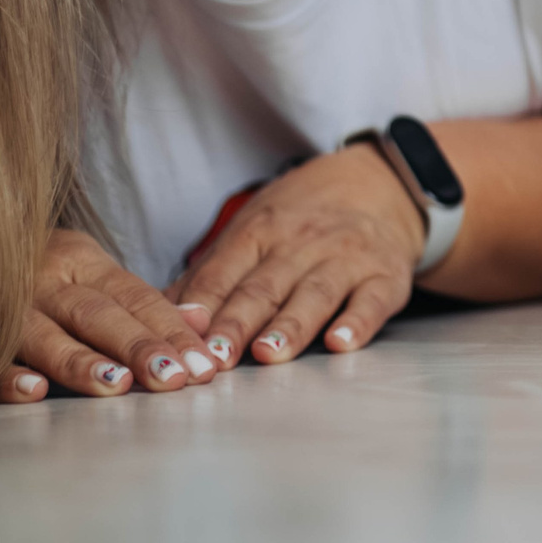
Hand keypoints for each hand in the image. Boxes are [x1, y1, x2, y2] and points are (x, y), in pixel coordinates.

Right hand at [0, 228, 222, 402]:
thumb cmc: (43, 272)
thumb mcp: (94, 273)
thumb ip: (143, 302)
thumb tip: (202, 322)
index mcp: (81, 262)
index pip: (135, 297)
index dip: (171, 330)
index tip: (203, 364)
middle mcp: (44, 281)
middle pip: (97, 315)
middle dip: (137, 347)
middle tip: (173, 378)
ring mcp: (5, 310)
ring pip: (45, 336)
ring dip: (81, 362)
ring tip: (116, 387)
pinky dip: (9, 376)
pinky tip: (34, 392)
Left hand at [169, 142, 425, 366]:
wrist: (377, 186)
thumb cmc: (300, 220)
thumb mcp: (251, 233)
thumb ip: (208, 277)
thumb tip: (157, 317)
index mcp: (259, 232)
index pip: (224, 273)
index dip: (202, 308)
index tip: (181, 339)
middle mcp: (301, 243)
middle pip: (264, 286)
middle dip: (238, 323)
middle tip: (216, 357)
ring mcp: (346, 258)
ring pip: (314, 293)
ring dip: (290, 325)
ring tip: (268, 354)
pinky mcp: (385, 277)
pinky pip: (372, 301)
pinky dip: (357, 322)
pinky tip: (342, 343)